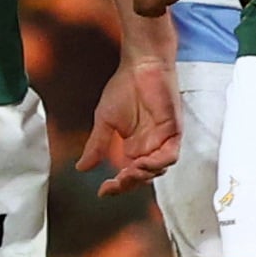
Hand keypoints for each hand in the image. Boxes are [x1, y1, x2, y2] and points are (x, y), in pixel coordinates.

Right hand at [81, 57, 179, 189]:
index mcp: (134, 147)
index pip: (127, 174)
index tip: (102, 191)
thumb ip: (96, 145)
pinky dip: (158, 162)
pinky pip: (170, 155)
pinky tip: (144, 162)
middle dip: (129, 184)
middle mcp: (149, 147)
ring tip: (128, 173)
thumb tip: (81, 167)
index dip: (116, 186)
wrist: (140, 65)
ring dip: (143, 175)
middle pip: (143, 176)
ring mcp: (162, 140)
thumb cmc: (124, 87)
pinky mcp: (173, 130)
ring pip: (158, 169)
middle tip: (115, 183)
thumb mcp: (104, 121)